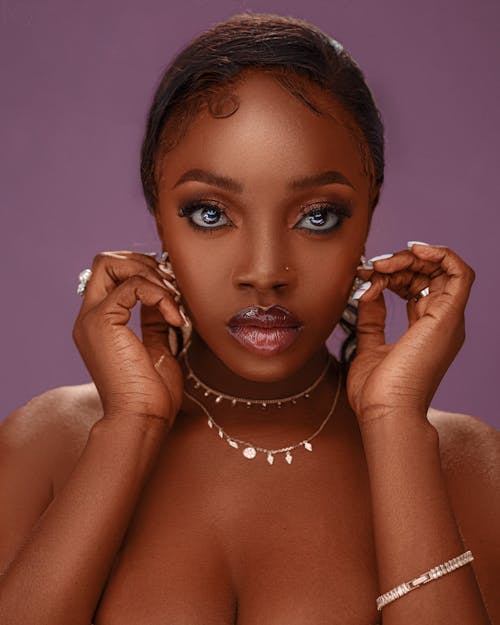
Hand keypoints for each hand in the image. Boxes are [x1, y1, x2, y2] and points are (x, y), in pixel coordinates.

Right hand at [73, 251, 186, 423]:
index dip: (143, 271)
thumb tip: (166, 294)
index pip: (113, 275)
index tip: (172, 289)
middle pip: (105, 261)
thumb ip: (154, 318)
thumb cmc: (152, 393)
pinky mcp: (103, 322)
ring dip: (151, 274)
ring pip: (110, 263)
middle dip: (143, 263)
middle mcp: (90, 317)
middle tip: (170, 287)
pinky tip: (175, 318)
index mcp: (101, 323)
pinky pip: (132, 285)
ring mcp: (92, 318)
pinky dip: (160, 294)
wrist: (142, 418)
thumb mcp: (158, 345)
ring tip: (173, 300)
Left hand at [346, 243, 474, 425]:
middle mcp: (441, 323)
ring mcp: (447, 320)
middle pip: (430, 275)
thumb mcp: (368, 344)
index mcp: (426, 330)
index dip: (394, 274)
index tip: (366, 275)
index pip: (417, 287)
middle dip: (400, 262)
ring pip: (443, 269)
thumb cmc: (377, 392)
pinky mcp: (448, 317)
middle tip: (373, 267)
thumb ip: (372, 317)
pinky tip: (413, 251)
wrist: (385, 412)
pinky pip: (459, 273)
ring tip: (384, 264)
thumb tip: (369, 291)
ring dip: (412, 257)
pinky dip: (440, 255)